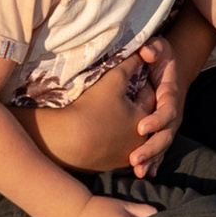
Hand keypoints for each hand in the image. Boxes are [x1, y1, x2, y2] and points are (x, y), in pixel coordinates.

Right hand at [25, 44, 155, 178]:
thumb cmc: (91, 108)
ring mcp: (125, 156)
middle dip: (136, 103)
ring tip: (110, 110)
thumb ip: (131, 63)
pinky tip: (99, 127)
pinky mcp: (109, 166)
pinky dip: (112, 138)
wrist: (65, 141)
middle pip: (142, 116)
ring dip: (124, 122)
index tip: (129, 77)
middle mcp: (140, 141)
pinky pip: (115, 147)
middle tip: (121, 93)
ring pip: (129, 133)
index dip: (140, 82)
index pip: (149, 96)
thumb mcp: (114, 80)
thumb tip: (142, 50)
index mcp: (145, 119)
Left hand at [126, 33, 188, 175]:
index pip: (167, 110)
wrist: (172, 69)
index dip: (156, 120)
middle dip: (152, 148)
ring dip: (152, 160)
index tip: (141, 128)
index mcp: (171, 95)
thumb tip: (147, 52)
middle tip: (135, 160)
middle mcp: (173, 113)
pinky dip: (155, 162)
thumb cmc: (161, 58)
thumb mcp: (160, 47)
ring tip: (138, 172)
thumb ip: (155, 48)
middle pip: (166, 135)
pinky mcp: (162, 131)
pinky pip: (159, 150)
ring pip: (163, 146)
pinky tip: (146, 174)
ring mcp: (168, 125)